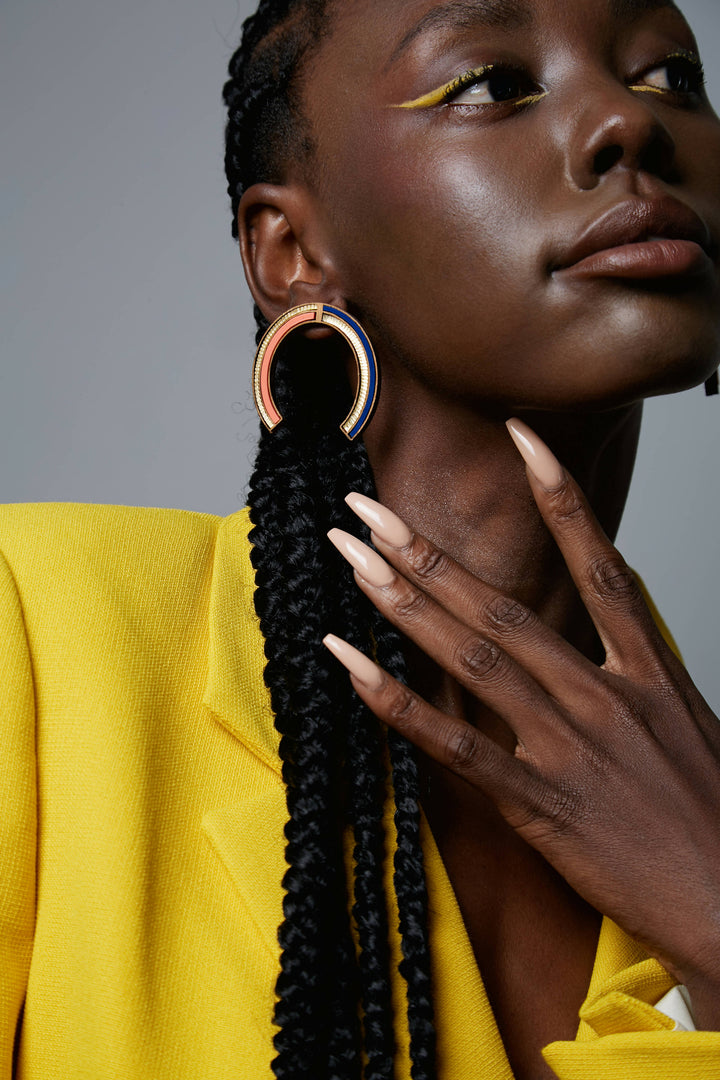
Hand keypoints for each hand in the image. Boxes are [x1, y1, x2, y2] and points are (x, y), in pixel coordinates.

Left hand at [324, 419, 719, 1026]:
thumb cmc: (714, 816)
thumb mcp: (689, 722)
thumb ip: (640, 664)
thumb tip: (609, 613)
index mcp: (647, 672)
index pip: (599, 562)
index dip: (561, 496)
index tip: (521, 436)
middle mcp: (603, 696)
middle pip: (505, 606)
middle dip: (430, 554)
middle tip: (367, 510)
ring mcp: (569, 748)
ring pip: (475, 658)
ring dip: (405, 605)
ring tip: (350, 561)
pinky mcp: (539, 803)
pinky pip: (455, 745)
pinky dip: (398, 704)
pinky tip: (350, 666)